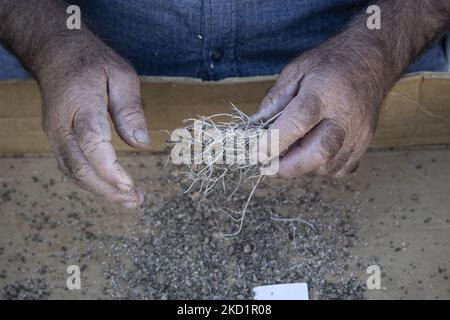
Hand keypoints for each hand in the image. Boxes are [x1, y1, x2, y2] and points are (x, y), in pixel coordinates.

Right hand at [37, 34, 148, 206]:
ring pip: (73, 171)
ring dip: (100, 190)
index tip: (129, 185)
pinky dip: (90, 182)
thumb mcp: (121, 74)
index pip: (91, 143)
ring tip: (128, 200)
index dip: (109, 169)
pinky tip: (109, 188)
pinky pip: (70, 166)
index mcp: (80, 104)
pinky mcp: (56, 139)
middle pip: (79, 166)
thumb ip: (130, 108)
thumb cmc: (92, 62)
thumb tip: (142, 143)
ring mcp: (55, 134)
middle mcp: (61, 124)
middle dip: (108, 189)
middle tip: (136, 200)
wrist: (55, 53)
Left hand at [252, 39, 386, 177]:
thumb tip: (255, 128)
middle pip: (318, 152)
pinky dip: (322, 169)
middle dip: (289, 166)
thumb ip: (274, 100)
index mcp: (325, 91)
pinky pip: (341, 169)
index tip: (258, 153)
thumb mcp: (296, 71)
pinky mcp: (365, 144)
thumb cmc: (330, 65)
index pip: (299, 121)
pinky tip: (312, 156)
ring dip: (303, 168)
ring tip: (289, 157)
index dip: (276, 140)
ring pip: (328, 165)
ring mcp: (358, 132)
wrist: (372, 61)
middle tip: (268, 167)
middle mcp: (345, 115)